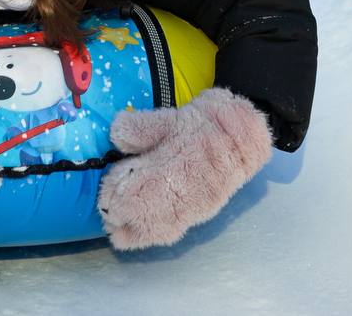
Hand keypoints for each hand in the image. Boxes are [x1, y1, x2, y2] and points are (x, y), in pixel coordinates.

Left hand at [97, 87, 272, 249]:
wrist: (245, 135)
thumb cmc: (207, 122)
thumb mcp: (173, 116)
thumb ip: (143, 126)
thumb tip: (115, 133)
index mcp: (174, 165)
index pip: (137, 192)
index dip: (116, 194)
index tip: (106, 191)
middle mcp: (184, 191)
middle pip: (143, 214)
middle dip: (120, 214)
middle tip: (107, 211)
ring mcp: (194, 205)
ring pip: (157, 228)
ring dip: (134, 230)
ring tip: (117, 229)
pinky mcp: (202, 212)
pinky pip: (173, 230)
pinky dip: (152, 235)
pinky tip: (138, 234)